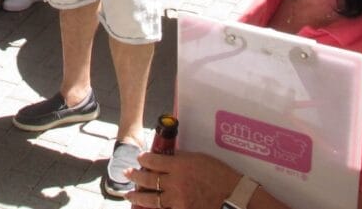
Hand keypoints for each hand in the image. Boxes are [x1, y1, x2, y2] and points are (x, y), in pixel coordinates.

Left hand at [126, 151, 241, 208]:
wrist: (234, 197)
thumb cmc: (221, 176)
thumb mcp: (200, 159)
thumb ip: (182, 160)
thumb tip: (168, 159)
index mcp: (180, 166)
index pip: (153, 160)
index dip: (143, 159)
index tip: (140, 158)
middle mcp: (175, 182)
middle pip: (148, 179)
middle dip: (135, 176)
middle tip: (127, 173)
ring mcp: (177, 200)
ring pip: (151, 198)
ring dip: (137, 196)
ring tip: (130, 194)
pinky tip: (145, 208)